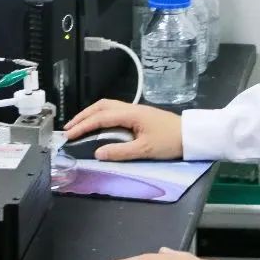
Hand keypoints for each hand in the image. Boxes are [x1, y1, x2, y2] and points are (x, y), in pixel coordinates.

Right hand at [63, 99, 183, 160]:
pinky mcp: (139, 115)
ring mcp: (136, 110)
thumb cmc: (170, 142)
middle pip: (101, 106)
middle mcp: (131, 108)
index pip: (101, 117)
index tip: (69, 135)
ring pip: (108, 106)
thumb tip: (97, 153)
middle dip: (83, 116)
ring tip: (79, 125)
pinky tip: (98, 125)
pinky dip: (101, 116)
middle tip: (69, 128)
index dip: (83, 126)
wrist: (191, 135)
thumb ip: (120, 152)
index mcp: (131, 114)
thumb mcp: (145, 150)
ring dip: (91, 114)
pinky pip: (114, 111)